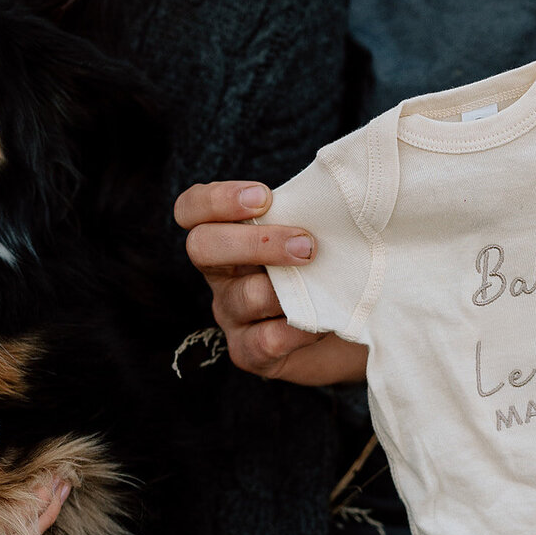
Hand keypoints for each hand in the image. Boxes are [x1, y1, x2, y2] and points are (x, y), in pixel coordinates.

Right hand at [175, 180, 367, 384]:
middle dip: (255, 242)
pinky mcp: (248, 353)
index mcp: (226, 236)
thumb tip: (333, 182)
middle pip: (202, 247)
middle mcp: (220, 274)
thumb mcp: (311, 231)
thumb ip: (308, 209)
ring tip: (323, 281)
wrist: (345, 328)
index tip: (263, 196)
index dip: (216, 199)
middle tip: (307, 245)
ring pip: (245, 296)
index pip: (191, 210)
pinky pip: (265, 340)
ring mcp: (231, 315)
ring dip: (286, 287)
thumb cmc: (326, 267)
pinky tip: (323, 321)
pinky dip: (298, 329)